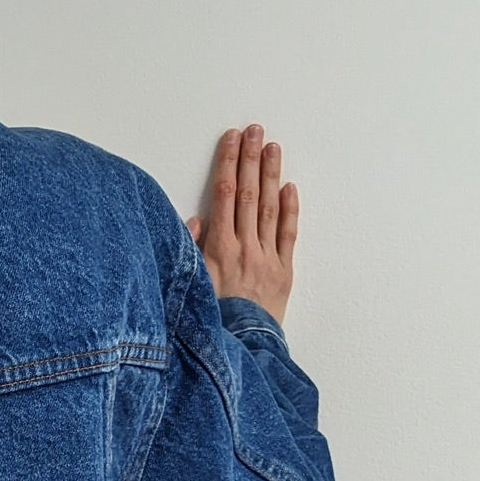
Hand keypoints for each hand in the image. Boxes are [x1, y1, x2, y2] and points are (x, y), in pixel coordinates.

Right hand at [185, 122, 297, 325]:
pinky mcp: (283, 273)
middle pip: (249, 194)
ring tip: (272, 148)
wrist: (239, 350)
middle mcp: (245, 248)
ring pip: (270, 208)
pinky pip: (289, 235)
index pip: (225, 195)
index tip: (231, 140)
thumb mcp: (189, 285)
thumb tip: (196, 219)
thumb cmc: (210, 322)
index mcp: (219, 249)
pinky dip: (290, 209)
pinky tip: (290, 187)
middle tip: (254, 130)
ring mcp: (267, 258)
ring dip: (271, 175)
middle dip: (250, 159)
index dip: (228, 164)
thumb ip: (190, 250)